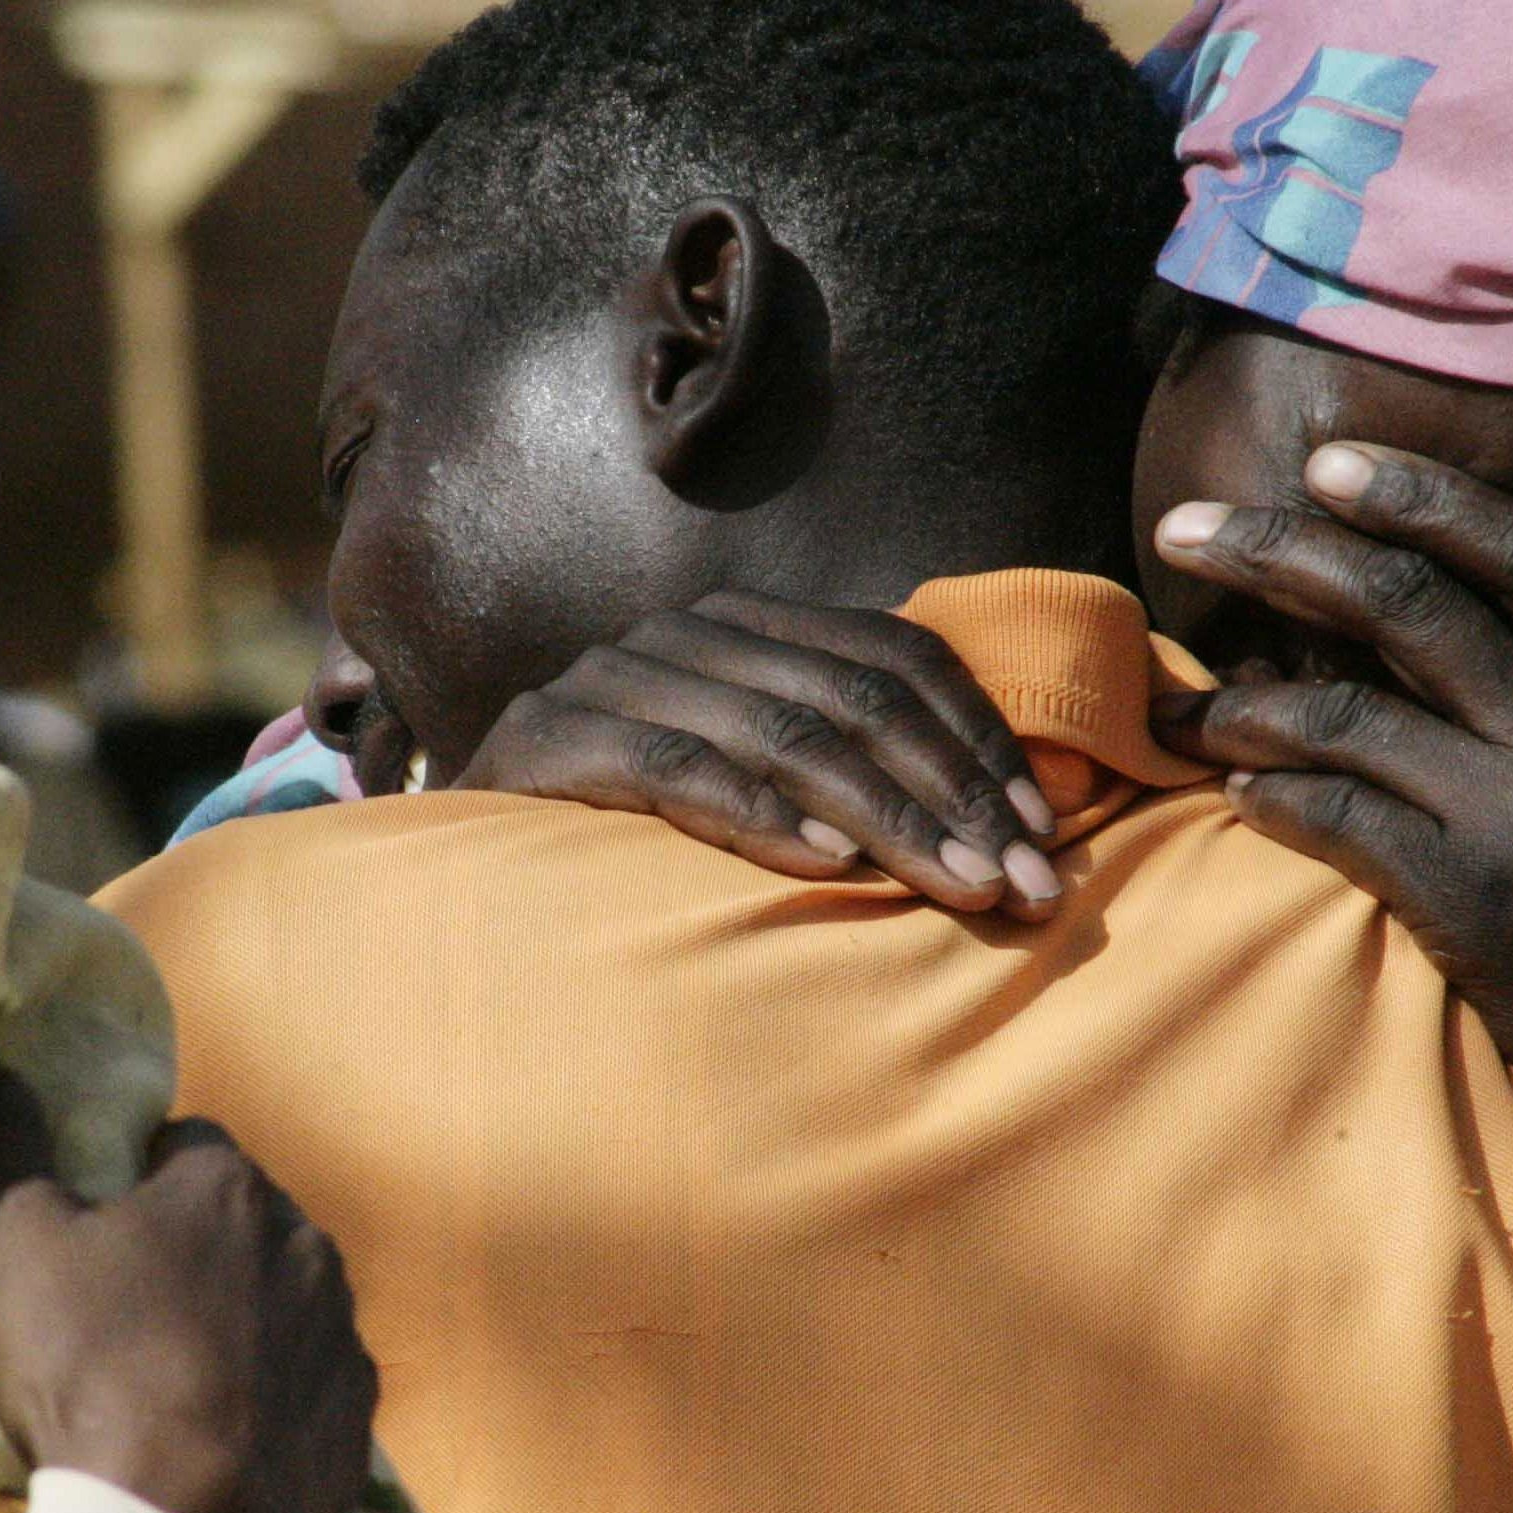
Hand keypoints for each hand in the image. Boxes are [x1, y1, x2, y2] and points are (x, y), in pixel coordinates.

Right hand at [0, 1068, 376, 1512]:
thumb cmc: (88, 1364)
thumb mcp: (13, 1239)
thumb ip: (7, 1143)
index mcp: (228, 1184)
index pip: (182, 1145)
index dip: (132, 1184)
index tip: (95, 1242)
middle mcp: (308, 1241)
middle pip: (241, 1224)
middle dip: (195, 1253)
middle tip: (127, 1320)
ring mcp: (343, 1335)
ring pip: (285, 1303)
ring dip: (244, 1324)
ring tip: (175, 1388)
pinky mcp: (357, 1421)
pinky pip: (312, 1388)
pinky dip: (276, 1401)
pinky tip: (224, 1441)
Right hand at [457, 592, 1064, 917]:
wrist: (465, 872)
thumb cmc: (639, 845)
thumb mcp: (765, 791)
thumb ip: (859, 775)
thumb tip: (1022, 820)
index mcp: (750, 625)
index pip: (898, 655)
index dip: (981, 740)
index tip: (1046, 833)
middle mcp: (684, 632)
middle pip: (854, 695)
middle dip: (953, 796)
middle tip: (1025, 888)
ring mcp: (611, 676)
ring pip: (781, 730)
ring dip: (885, 817)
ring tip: (955, 888)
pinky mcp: (548, 737)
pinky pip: (676, 765)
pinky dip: (759, 816)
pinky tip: (826, 868)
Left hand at [1142, 441, 1512, 1214]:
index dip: (1425, 499)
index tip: (1330, 461)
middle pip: (1407, 610)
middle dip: (1284, 553)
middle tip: (1186, 525)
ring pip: (1348, 718)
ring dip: (1244, 698)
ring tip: (1180, 694)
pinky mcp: (1468, 909)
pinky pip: (1338, 824)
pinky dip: (1274, 797)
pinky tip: (1232, 790)